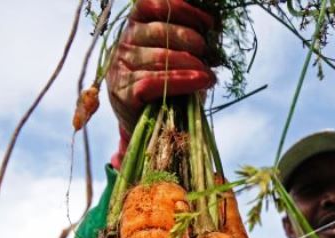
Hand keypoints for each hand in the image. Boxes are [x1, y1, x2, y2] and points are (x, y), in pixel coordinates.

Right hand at [107, 0, 218, 138]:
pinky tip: (202, 81)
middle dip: (191, 40)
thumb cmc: (171, 87)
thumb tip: (214, 24)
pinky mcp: (123, 93)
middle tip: (209, 53)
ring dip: (193, 64)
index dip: (182, 8)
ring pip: (160, 57)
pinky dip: (183, 81)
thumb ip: (192, 39)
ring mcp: (120, 68)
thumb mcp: (181, 57)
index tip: (208, 23)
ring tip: (211, 74)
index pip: (152, 3)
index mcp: (135, 26)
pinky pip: (155, 82)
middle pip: (160, 30)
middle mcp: (123, 43)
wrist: (153, 128)